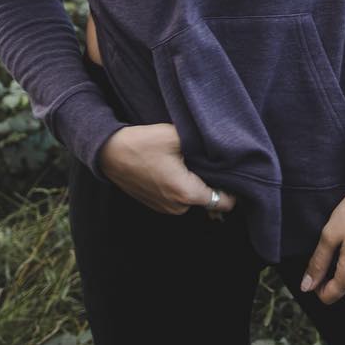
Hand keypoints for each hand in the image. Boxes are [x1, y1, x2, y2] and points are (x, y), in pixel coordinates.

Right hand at [99, 123, 237, 218]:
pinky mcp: (156, 204)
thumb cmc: (143, 143)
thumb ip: (202, 145)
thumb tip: (224, 149)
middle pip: (209, 200)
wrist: (110, 152)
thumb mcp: (175, 136)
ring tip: (192, 161)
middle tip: (213, 161)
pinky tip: (178, 167)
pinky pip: (179, 199)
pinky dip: (183, 187)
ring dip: (197, 184)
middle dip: (214, 183)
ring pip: (193, 199)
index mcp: (186, 193)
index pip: (223, 202)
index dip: (233, 188)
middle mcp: (177, 207)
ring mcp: (165, 208)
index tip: (234, 172)